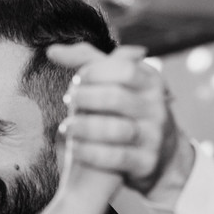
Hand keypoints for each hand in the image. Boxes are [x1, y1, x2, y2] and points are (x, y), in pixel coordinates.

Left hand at [47, 42, 185, 193]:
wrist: (162, 155)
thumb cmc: (129, 111)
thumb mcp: (119, 82)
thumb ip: (87, 62)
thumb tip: (52, 50)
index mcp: (151, 82)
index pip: (124, 70)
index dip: (95, 72)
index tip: (76, 80)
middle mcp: (156, 107)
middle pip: (116, 98)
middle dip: (86, 98)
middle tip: (67, 102)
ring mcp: (153, 136)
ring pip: (116, 129)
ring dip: (85, 127)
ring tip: (66, 127)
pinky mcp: (146, 163)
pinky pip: (116, 157)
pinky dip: (90, 152)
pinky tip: (74, 148)